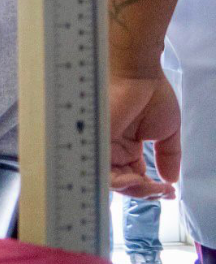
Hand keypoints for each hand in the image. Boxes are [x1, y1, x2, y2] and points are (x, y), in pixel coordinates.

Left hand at [109, 66, 180, 198]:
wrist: (137, 72)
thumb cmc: (149, 93)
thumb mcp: (165, 131)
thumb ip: (168, 156)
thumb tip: (171, 179)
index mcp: (124, 147)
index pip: (132, 177)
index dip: (149, 188)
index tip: (168, 191)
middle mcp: (109, 148)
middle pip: (121, 182)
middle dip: (142, 191)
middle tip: (160, 190)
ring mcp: (99, 146)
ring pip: (109, 180)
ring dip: (132, 189)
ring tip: (150, 186)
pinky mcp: (91, 142)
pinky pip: (99, 170)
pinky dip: (118, 182)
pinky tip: (137, 180)